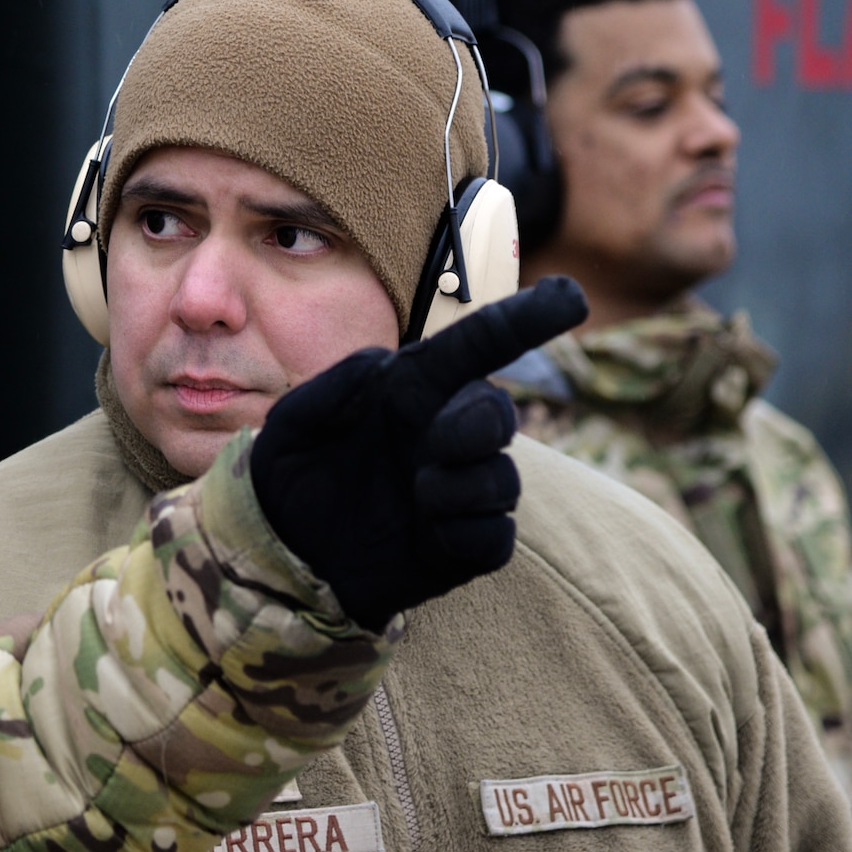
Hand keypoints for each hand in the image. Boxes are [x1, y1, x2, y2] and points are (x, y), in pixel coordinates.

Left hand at [249, 277, 588, 629]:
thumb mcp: (290, 423)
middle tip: (439, 441)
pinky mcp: (464, 545)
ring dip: (461, 488)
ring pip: (501, 480)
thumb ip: (332, 385)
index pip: (475, 347)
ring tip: (415, 498)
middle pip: (498, 415)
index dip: (523, 319)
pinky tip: (425, 534)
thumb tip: (382, 362)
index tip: (570, 296)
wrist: (282, 556)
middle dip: (482, 425)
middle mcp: (443, 435)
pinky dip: (464, 535)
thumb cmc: (290, 476)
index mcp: (410, 393)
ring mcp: (459, 492)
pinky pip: (496, 538)